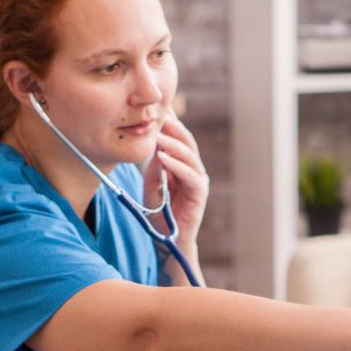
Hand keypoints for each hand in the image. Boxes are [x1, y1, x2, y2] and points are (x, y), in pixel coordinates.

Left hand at [143, 113, 209, 249]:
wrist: (169, 242)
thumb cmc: (160, 216)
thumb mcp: (151, 187)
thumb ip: (154, 168)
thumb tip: (153, 146)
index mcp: (183, 166)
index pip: (178, 139)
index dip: (169, 123)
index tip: (154, 108)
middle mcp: (193, 171)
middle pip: (187, 142)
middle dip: (173, 128)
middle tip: (158, 115)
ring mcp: (198, 182)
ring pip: (190, 156)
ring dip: (173, 145)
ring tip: (157, 136)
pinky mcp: (199, 195)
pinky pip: (190, 176)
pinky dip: (177, 165)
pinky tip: (163, 157)